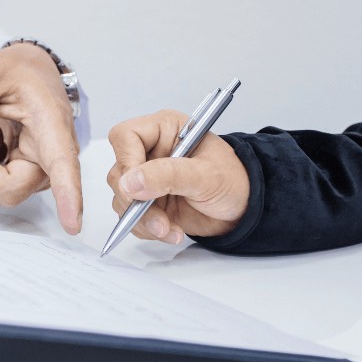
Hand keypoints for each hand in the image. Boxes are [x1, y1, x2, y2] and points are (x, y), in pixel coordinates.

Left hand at [0, 43, 81, 234]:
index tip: (73, 224)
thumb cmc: (14, 70)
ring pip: (1, 190)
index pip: (63, 167)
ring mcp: (39, 170)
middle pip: (11, 189)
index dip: (68, 197)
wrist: (29, 70)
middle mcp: (52, 156)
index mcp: (51, 126)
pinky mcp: (27, 175)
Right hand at [107, 109, 249, 243]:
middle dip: (135, 201)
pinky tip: (171, 231)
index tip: (136, 187)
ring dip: (142, 220)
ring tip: (169, 229)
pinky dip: (147, 230)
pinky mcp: (147, 202)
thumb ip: (168, 175)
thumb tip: (131, 182)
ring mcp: (147, 179)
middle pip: (119, 172)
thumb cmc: (233, 180)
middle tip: (158, 219)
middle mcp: (150, 152)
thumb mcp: (205, 175)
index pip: (125, 137)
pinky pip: (131, 218)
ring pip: (122, 199)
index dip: (126, 161)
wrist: (243, 208)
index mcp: (164, 130)